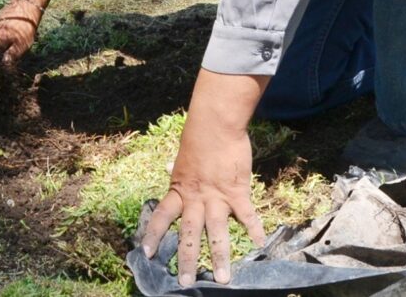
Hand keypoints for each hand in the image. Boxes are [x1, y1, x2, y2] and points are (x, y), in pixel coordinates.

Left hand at [141, 72, 268, 286]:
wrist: (216, 125)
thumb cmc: (198, 139)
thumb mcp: (182, 157)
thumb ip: (178, 169)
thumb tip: (168, 167)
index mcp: (179, 189)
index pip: (162, 216)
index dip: (153, 235)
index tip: (146, 253)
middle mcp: (195, 198)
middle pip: (190, 234)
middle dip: (188, 260)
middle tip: (186, 282)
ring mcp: (217, 197)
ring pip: (218, 233)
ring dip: (221, 257)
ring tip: (224, 280)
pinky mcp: (238, 192)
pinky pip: (247, 215)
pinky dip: (254, 230)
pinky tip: (259, 245)